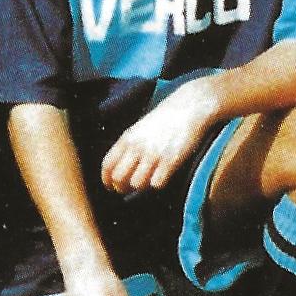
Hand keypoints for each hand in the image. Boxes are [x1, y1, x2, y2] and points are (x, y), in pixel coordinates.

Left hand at [99, 79, 217, 196]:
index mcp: (127, 138)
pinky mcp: (171, 161)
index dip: (106, 179)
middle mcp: (137, 147)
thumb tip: (121, 168)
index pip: (107, 165)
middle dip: (122, 187)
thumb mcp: (140, 128)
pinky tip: (162, 176)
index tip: (110, 186)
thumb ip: (129, 145)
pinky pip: (157, 183)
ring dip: (141, 186)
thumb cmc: (165, 118)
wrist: (190, 106)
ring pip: (136, 184)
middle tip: (129, 189)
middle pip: (118, 178)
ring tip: (148, 180)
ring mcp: (153, 154)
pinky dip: (158, 184)